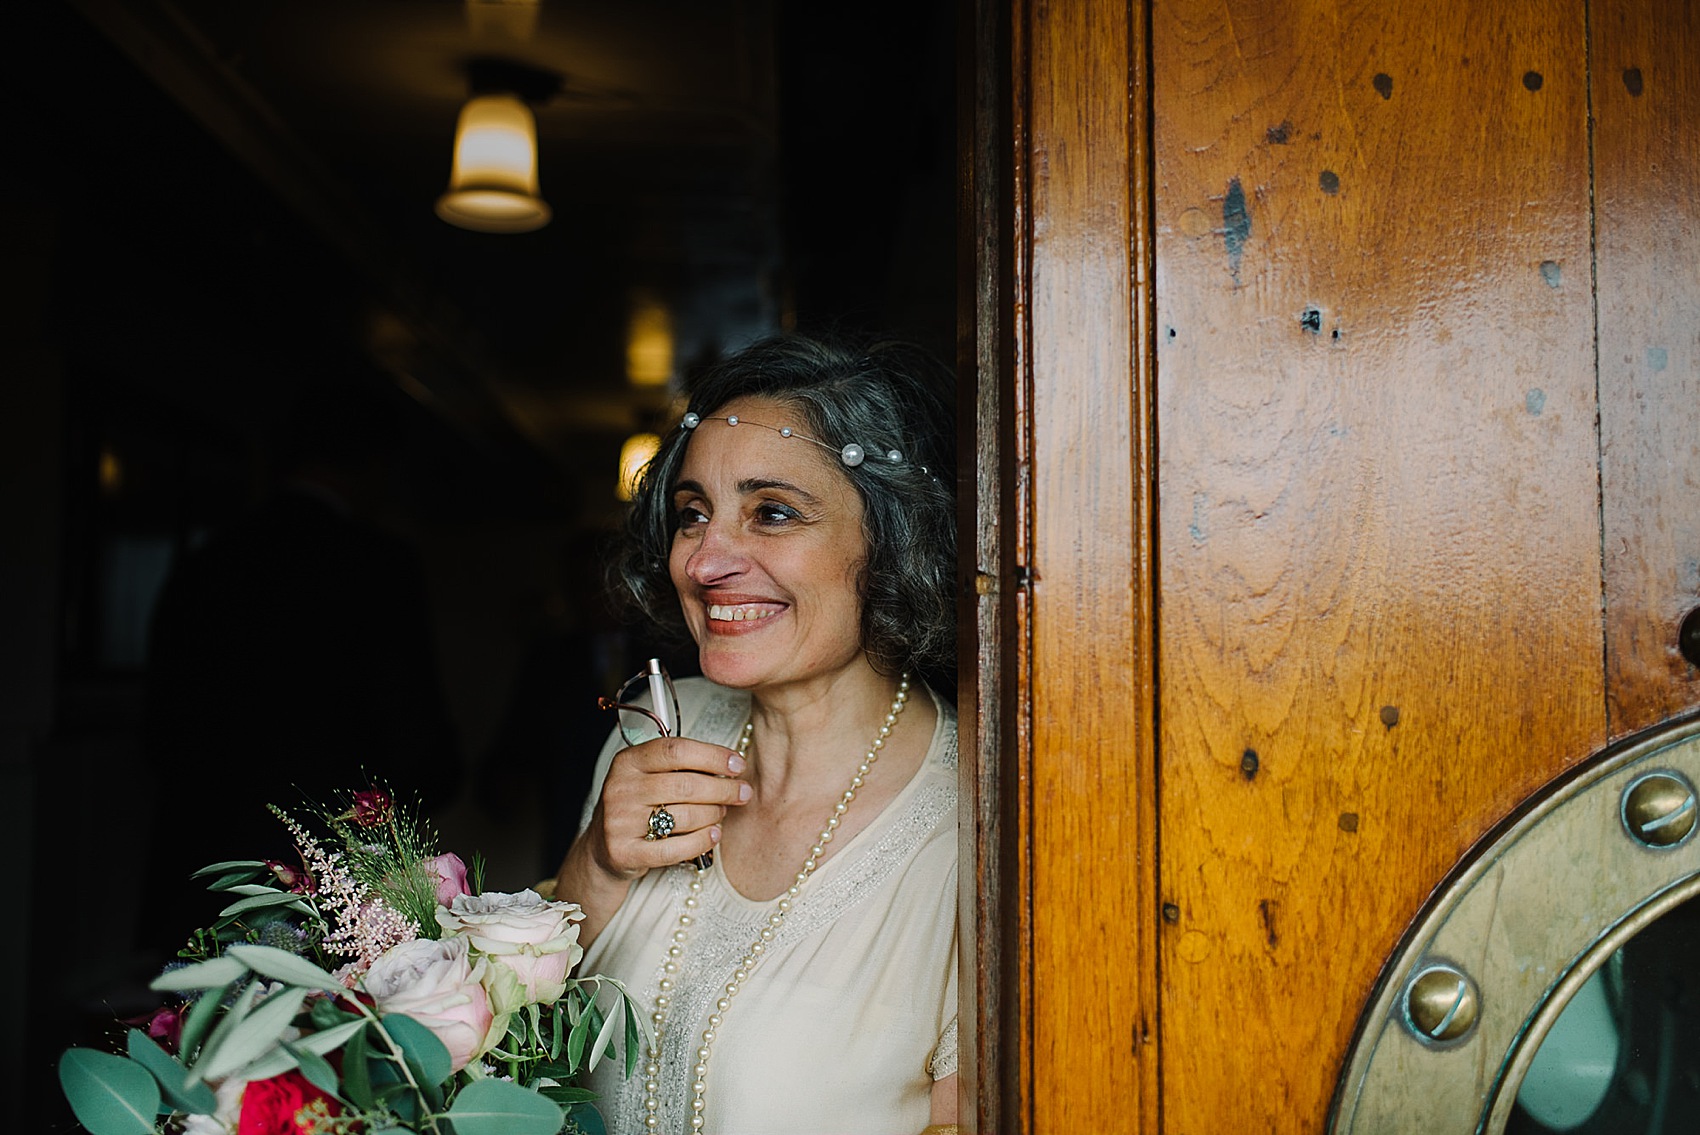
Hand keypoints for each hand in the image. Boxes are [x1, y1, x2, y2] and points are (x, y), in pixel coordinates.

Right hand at [583, 736, 750, 881]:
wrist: (603, 846)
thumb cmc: (637, 806)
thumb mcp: (648, 776)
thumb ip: (680, 766)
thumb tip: (729, 764)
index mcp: (628, 761)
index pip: (676, 750)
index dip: (713, 756)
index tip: (737, 764)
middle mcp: (620, 788)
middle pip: (686, 784)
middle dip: (723, 789)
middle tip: (743, 793)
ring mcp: (620, 821)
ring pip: (685, 816)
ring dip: (714, 815)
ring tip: (721, 814)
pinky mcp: (624, 852)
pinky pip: (675, 848)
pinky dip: (702, 841)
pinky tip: (714, 834)